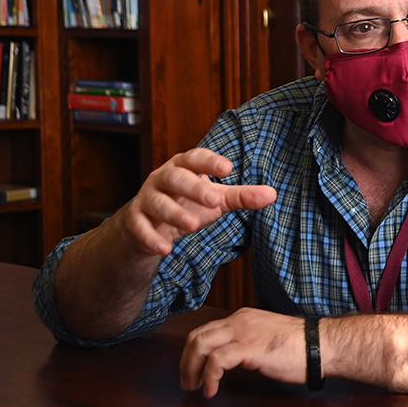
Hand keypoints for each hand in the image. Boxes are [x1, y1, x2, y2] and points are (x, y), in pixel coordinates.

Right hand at [117, 147, 276, 255]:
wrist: (148, 223)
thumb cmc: (188, 202)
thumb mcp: (216, 199)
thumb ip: (241, 196)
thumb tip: (272, 194)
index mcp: (184, 166)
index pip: (195, 157)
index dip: (210, 161)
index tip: (227, 168)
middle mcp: (162, 178)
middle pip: (175, 178)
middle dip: (193, 187)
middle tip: (214, 199)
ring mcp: (146, 198)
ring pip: (157, 203)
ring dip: (175, 214)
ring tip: (194, 225)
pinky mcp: (135, 220)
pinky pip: (140, 227)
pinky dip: (152, 238)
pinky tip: (166, 249)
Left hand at [180, 307, 307, 396]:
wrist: (321, 344)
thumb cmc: (300, 346)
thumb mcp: (266, 340)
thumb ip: (246, 345)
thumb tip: (230, 364)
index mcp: (243, 317)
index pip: (206, 330)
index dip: (193, 352)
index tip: (193, 370)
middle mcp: (239, 320)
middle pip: (196, 336)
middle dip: (186, 361)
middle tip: (188, 381)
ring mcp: (243, 332)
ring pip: (200, 344)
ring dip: (191, 368)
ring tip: (194, 387)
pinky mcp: (249, 348)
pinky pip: (216, 361)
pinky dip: (209, 377)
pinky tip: (212, 390)